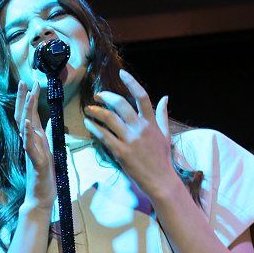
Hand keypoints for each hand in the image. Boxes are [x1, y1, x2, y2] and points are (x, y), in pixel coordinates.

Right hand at [14, 80, 54, 204]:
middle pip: (24, 116)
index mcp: (35, 139)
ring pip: (26, 128)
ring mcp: (31, 152)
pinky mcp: (35, 162)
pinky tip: (27, 124)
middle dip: (24, 99)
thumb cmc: (45, 176)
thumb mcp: (50, 151)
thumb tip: (51, 120)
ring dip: (27, 110)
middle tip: (24, 81)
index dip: (29, 99)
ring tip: (28, 94)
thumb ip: (48, 136)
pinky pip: (30, 147)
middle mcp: (30, 143)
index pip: (29, 115)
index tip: (31, 83)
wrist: (40, 197)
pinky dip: (27, 135)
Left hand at [82, 69, 177, 198]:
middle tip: (98, 96)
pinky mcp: (120, 152)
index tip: (122, 73)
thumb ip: (162, 115)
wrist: (160, 179)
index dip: (131, 82)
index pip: (141, 96)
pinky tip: (88, 123)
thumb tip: (165, 97)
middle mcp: (140, 128)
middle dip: (106, 97)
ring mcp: (129, 140)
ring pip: (109, 119)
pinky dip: (94, 127)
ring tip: (88, 109)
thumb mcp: (165, 134)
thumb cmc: (162, 157)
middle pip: (121, 104)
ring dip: (96, 111)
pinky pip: (104, 136)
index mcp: (151, 122)